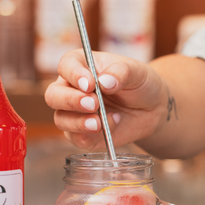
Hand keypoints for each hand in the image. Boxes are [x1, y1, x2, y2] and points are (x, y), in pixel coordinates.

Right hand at [44, 49, 166, 151]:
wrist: (151, 109)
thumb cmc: (139, 84)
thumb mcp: (137, 72)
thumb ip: (121, 72)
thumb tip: (104, 82)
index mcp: (80, 66)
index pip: (66, 66)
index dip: (74, 75)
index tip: (90, 84)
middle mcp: (71, 89)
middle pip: (53, 95)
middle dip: (71, 101)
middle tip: (93, 104)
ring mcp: (73, 113)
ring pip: (61, 120)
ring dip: (79, 123)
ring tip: (100, 122)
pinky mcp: (81, 134)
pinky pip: (76, 139)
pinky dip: (92, 135)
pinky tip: (111, 125)